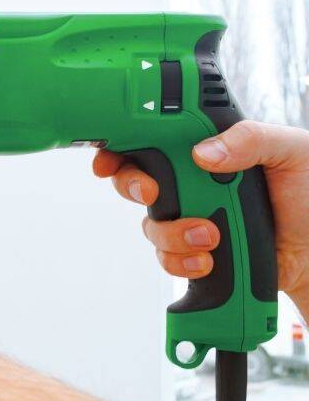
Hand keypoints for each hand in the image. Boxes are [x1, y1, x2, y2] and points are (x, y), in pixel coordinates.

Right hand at [93, 120, 308, 303]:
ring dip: (173, 233)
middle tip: (154, 193)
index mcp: (207, 149)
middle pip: (134, 179)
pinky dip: (183, 262)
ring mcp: (190, 218)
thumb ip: (250, 140)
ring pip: (151, 225)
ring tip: (212, 237)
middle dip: (133, 186)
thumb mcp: (291, 153)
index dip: (120, 146)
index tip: (109, 160)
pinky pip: (167, 259)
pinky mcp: (195, 251)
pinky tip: (210, 260)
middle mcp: (191, 182)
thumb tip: (204, 152)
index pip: (151, 138)